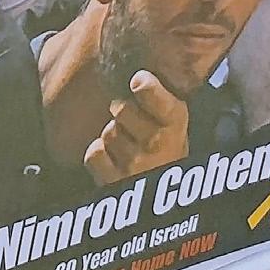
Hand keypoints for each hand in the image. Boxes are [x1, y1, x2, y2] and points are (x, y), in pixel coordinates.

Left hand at [83, 70, 189, 184]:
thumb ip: (157, 96)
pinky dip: (99, 156)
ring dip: (113, 137)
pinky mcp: (114, 182)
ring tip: (128, 148)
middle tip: (133, 125)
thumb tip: (135, 72)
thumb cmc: (166, 150)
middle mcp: (158, 144)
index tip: (137, 81)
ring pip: (108, 132)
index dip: (146, 88)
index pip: (156, 98)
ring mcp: (136, 164)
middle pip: (121, 109)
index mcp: (175, 123)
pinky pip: (94, 154)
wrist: (164, 196)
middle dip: (122, 113)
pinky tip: (114, 162)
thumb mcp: (172, 121)